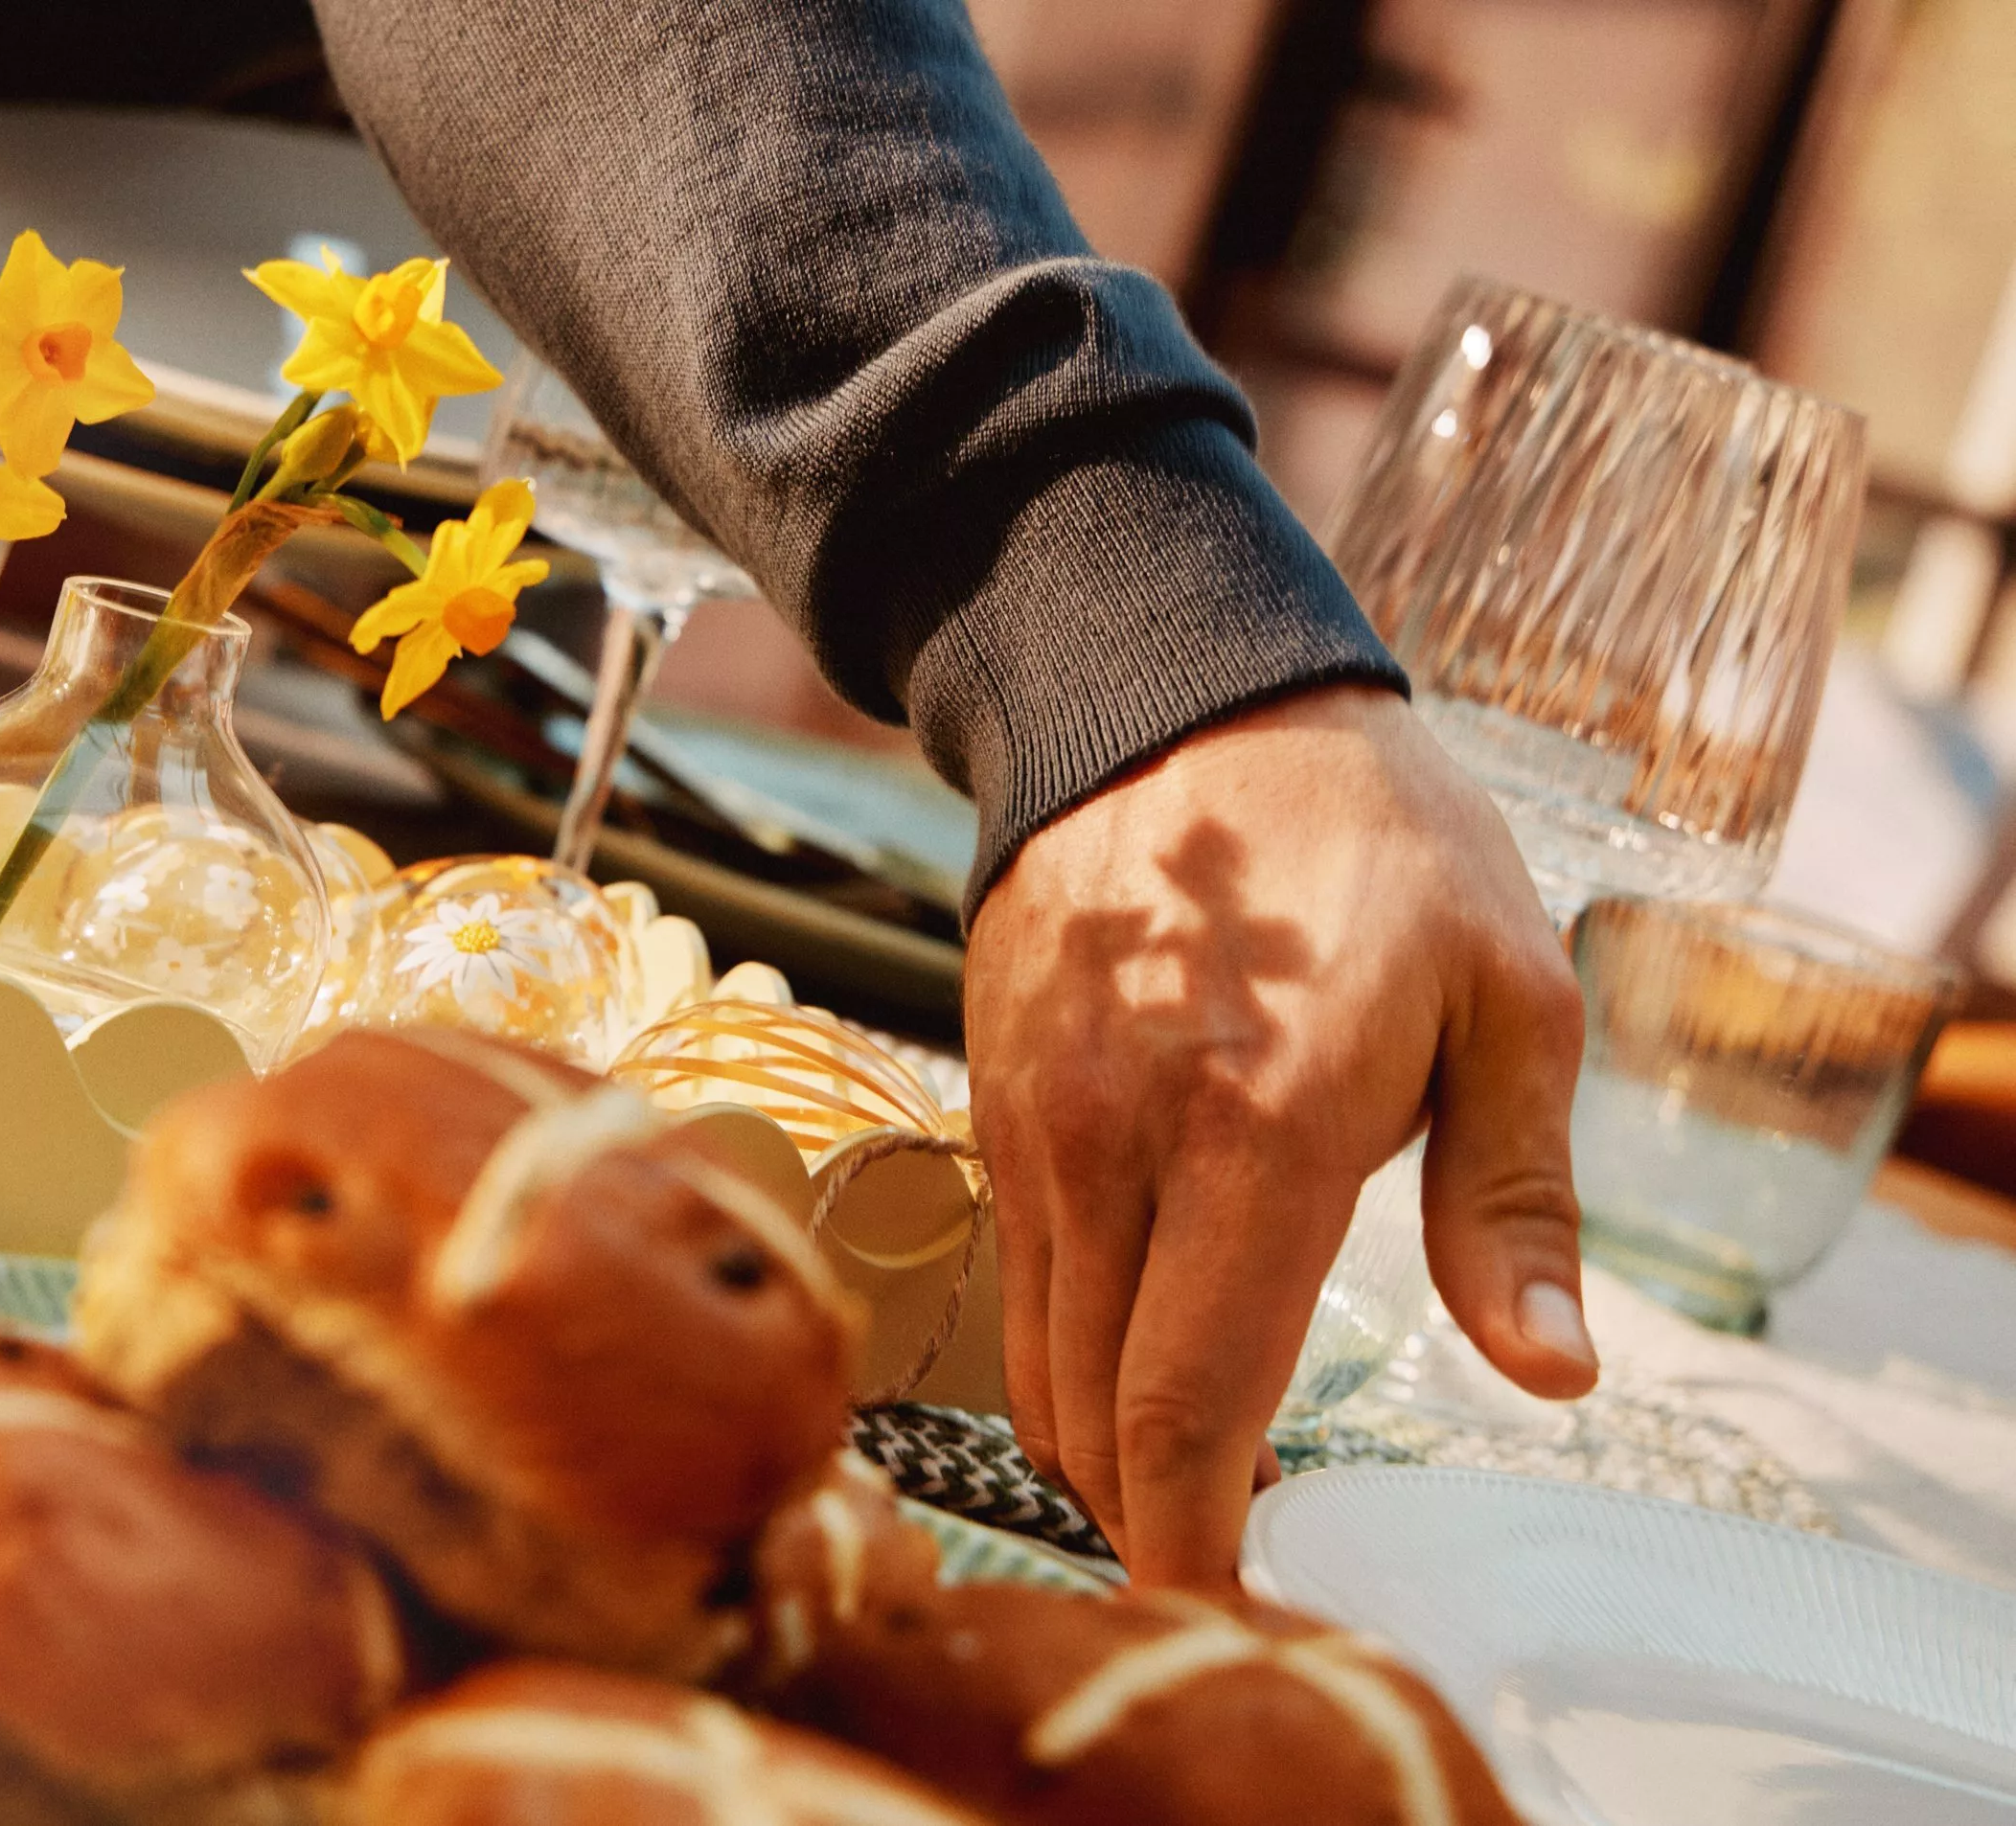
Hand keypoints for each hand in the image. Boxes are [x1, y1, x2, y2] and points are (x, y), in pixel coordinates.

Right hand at [964, 684, 1598, 1586]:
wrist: (1165, 693)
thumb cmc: (1368, 839)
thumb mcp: (1506, 997)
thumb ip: (1514, 1203)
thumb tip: (1552, 1375)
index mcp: (1261, 1127)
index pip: (1189, 1402)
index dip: (1200, 1539)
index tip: (1234, 1608)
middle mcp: (1117, 1142)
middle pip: (1092, 1411)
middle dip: (1150, 1518)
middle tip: (1228, 1556)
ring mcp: (1032, 1121)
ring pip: (1035, 1358)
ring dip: (1101, 1443)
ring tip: (1188, 1469)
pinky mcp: (987, 1098)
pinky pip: (1017, 1274)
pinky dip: (1066, 1349)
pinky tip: (1138, 1345)